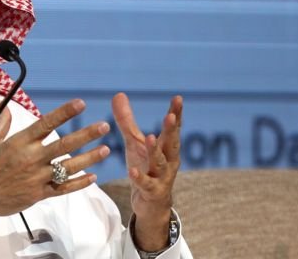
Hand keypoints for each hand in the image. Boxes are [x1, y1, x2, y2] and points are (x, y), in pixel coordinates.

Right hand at [0, 99, 110, 237]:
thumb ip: (1, 122)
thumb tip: (3, 103)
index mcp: (20, 142)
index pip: (46, 124)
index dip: (64, 113)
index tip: (80, 103)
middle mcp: (31, 158)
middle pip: (64, 145)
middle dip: (86, 135)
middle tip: (104, 126)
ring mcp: (37, 177)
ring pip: (68, 167)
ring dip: (89, 158)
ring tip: (105, 149)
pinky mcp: (39, 194)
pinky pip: (63, 188)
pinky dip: (79, 183)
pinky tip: (92, 177)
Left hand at [111, 92, 182, 250]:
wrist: (150, 203)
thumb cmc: (146, 168)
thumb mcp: (134, 143)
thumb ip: (127, 121)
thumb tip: (118, 94)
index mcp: (166, 147)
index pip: (173, 128)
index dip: (176, 113)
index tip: (178, 98)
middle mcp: (168, 161)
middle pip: (172, 143)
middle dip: (172, 130)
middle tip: (170, 116)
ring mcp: (162, 177)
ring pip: (160, 163)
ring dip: (156, 151)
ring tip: (150, 138)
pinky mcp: (152, 192)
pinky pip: (146, 184)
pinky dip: (139, 177)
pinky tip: (132, 170)